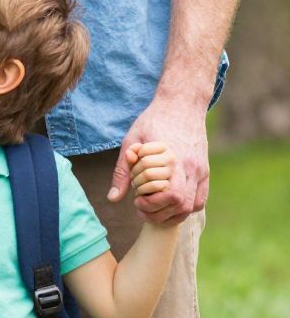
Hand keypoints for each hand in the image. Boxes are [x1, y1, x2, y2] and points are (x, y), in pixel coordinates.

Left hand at [108, 97, 207, 221]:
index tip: (136, 199)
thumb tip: (113, 199)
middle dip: (158, 213)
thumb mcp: (132, 141)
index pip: (167, 193)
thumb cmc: (153, 120)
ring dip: (171, 214)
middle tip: (141, 206)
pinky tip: (169, 204)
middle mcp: (189, 166)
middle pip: (180, 204)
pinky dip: (185, 208)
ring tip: (153, 209)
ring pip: (191, 206)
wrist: (181, 104)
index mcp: (171, 158)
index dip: (150, 202)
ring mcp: (200, 170)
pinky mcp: (204, 171)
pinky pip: (200, 200)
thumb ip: (122, 171)